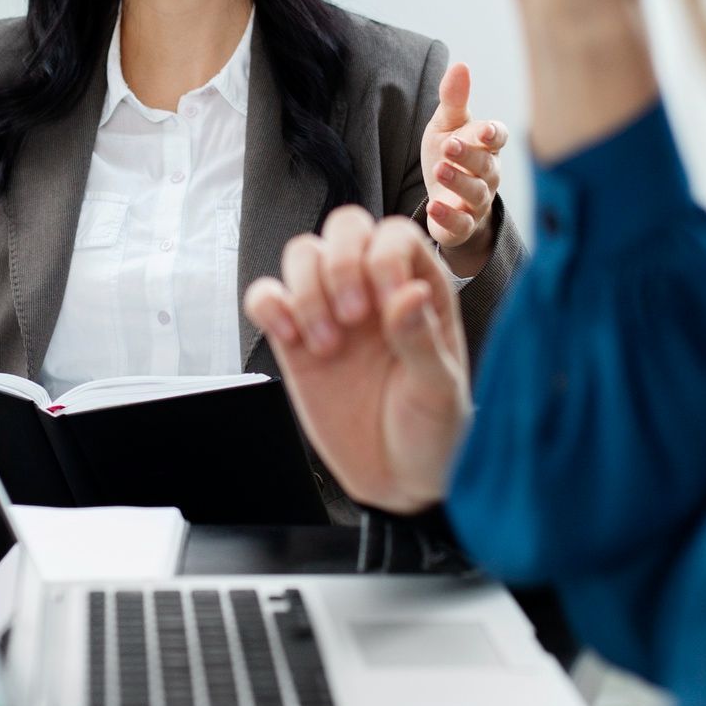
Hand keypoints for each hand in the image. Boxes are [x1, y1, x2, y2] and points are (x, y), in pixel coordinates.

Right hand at [243, 210, 470, 513]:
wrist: (398, 479)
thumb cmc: (434, 431)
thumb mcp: (440, 392)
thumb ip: (423, 341)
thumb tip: (408, 293)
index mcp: (420, 288)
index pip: (396, 235)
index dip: (384, 257)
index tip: (385, 308)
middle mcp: (374, 288)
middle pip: (345, 226)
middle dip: (341, 263)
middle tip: (351, 318)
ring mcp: (331, 310)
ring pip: (302, 253)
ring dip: (307, 290)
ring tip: (326, 345)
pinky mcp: (295, 338)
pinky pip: (265, 296)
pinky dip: (269, 307)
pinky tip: (290, 339)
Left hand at [419, 63, 506, 276]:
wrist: (443, 200)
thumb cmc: (450, 156)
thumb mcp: (446, 126)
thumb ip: (453, 100)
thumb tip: (460, 65)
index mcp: (487, 147)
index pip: (498, 138)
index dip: (494, 135)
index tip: (484, 130)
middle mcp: (488, 175)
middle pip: (486, 166)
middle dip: (470, 156)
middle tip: (450, 146)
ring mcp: (477, 202)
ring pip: (476, 194)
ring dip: (459, 182)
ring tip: (440, 170)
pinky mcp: (462, 226)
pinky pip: (461, 224)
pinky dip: (449, 217)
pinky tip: (433, 208)